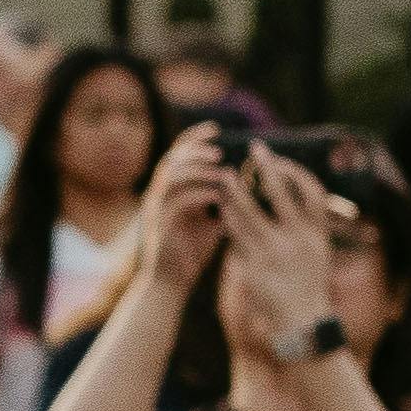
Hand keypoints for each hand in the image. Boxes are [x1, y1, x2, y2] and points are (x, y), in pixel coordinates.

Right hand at [138, 119, 238, 302]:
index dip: (195, 138)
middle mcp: (159, 194)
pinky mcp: (160, 224)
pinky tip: (218, 194)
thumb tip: (252, 182)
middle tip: (220, 151)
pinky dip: (199, 194)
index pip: (178, 153)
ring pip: (172, 175)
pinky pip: (177, 201)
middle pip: (173, 157)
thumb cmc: (192, 250)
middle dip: (196, 150)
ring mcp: (157, 208)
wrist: (171, 281)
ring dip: (198, 169)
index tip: (217, 129)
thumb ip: (223, 199)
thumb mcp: (211, 219)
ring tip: (221, 170)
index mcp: (170, 188)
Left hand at [215, 143, 341, 358]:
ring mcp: (274, 253)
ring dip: (235, 193)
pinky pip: (236, 237)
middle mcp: (297, 240)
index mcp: (317, 234)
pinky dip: (228, 221)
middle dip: (267, 168)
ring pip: (249, 213)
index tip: (282, 160)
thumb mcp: (317, 254)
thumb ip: (306, 229)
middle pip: (280, 194)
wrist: (301, 322)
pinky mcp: (253, 267)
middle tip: (254, 148)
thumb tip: (294, 200)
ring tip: (225, 178)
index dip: (297, 173)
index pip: (313, 193)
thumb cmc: (308, 285)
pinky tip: (221, 211)